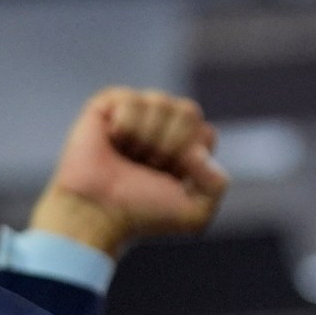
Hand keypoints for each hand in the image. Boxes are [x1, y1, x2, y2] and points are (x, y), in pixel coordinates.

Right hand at [28, 88, 228, 257]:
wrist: (97, 213)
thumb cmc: (140, 214)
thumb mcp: (195, 213)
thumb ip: (218, 184)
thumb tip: (198, 151)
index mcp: (184, 148)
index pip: (205, 133)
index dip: (189, 158)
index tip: (169, 179)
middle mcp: (162, 127)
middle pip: (188, 112)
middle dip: (170, 145)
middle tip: (147, 167)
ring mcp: (136, 113)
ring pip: (162, 103)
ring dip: (147, 138)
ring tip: (128, 156)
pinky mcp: (108, 104)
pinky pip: (134, 100)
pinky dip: (126, 126)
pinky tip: (112, 141)